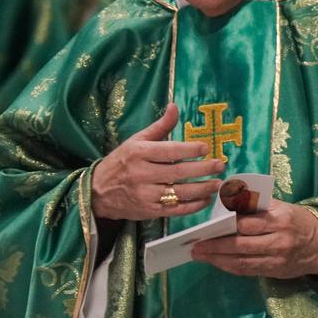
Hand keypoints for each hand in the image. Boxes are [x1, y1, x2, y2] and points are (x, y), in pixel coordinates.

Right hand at [90, 104, 226, 220]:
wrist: (98, 192)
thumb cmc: (121, 162)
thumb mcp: (136, 141)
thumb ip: (160, 126)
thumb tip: (175, 106)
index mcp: (138, 153)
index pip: (169, 151)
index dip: (189, 149)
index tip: (206, 147)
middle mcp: (141, 174)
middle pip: (178, 172)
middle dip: (202, 169)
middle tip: (220, 165)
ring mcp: (145, 194)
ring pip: (180, 193)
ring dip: (202, 189)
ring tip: (218, 183)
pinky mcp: (149, 211)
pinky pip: (176, 210)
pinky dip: (194, 206)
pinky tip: (206, 199)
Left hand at [190, 199, 317, 278]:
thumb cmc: (298, 221)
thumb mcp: (282, 207)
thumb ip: (257, 207)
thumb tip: (227, 203)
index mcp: (280, 218)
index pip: (248, 222)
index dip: (226, 225)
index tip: (206, 226)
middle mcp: (279, 239)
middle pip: (242, 243)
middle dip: (216, 245)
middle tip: (196, 245)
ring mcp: (277, 258)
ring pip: (242, 260)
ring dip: (218, 258)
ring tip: (200, 255)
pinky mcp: (275, 270)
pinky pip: (247, 270)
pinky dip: (229, 266)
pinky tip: (216, 262)